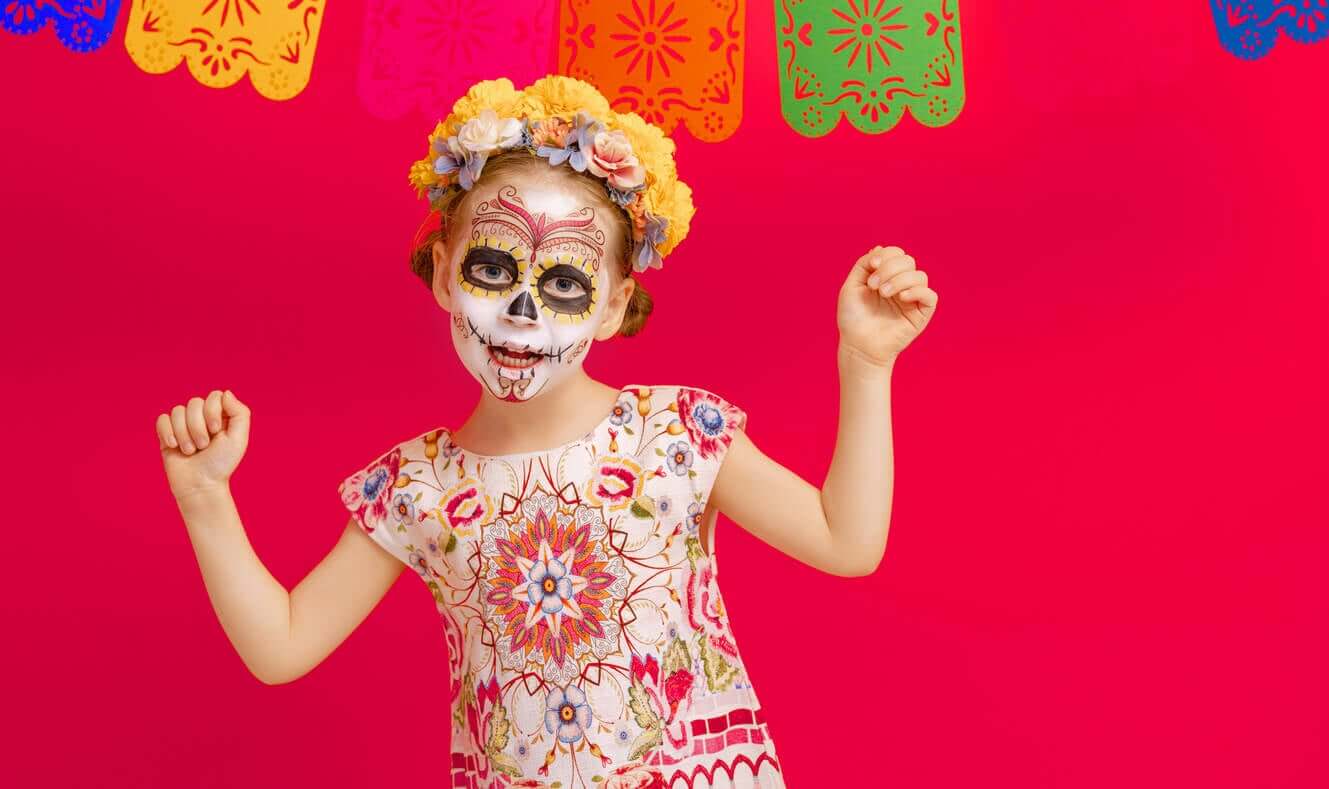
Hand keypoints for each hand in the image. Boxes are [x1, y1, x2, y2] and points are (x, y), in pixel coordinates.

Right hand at [156, 389, 250, 501]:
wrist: (200, 485)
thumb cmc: (221, 464)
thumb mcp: (238, 439)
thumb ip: (239, 413)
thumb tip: (225, 392)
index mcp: (221, 415)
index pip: (214, 396)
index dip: (212, 411)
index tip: (216, 431)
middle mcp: (202, 417)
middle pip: (194, 403)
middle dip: (198, 427)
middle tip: (204, 446)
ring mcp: (183, 424)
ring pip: (178, 411)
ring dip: (185, 434)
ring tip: (191, 451)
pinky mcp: (167, 433)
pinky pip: (162, 419)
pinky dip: (168, 433)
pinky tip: (174, 446)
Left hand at [837, 245, 938, 365]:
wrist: (857, 345)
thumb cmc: (853, 318)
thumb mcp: (852, 285)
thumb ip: (864, 264)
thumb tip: (880, 248)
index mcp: (886, 276)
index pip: (896, 254)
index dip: (886, 255)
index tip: (872, 266)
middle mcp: (901, 285)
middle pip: (908, 261)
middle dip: (889, 268)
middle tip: (873, 286)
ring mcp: (912, 299)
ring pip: (920, 276)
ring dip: (899, 280)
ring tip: (883, 293)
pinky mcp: (921, 314)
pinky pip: (930, 296)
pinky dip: (917, 291)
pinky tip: (901, 297)